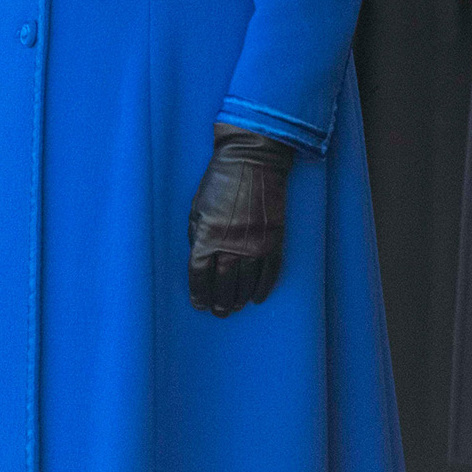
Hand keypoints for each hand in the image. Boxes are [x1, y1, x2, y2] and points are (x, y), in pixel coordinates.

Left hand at [188, 124, 290, 316]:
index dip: (198, 292)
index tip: (199, 302)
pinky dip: (263, 287)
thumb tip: (202, 259)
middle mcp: (230, 244)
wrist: (253, 159)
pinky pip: (269, 272)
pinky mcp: (274, 239)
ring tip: (234, 307)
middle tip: (219, 312)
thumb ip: (197, 234)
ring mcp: (255, 243)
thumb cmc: (220, 179)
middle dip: (219, 301)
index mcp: (206, 235)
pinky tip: (256, 297)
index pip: (199, 274)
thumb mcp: (197, 206)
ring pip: (246, 282)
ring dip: (239, 298)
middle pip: (223, 283)